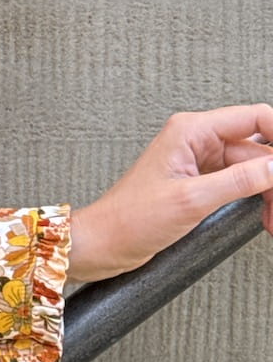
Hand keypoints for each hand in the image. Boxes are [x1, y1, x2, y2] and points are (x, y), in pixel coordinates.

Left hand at [68, 103, 272, 282]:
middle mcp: (197, 141)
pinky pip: (240, 186)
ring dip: (268, 195)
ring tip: (271, 222)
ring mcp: (199, 164)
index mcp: (191, 131)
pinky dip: (255, 202)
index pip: (255, 118)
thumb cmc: (130, 218)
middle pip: (259, 150)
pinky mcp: (200, 185)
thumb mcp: (191, 200)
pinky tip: (262, 218)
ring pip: (253, 171)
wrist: (105, 243)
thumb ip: (240, 181)